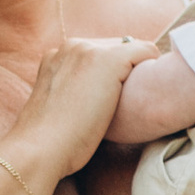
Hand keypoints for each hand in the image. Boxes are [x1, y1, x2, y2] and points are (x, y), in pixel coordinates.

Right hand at [7, 35, 153, 183]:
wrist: (41, 149)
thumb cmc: (48, 141)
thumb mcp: (57, 107)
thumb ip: (71, 93)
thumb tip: (92, 99)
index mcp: (56, 55)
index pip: (96, 52)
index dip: (109, 74)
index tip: (114, 96)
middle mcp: (72, 45)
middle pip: (115, 46)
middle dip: (125, 69)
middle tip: (130, 98)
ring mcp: (89, 50)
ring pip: (131, 48)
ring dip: (137, 70)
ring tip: (140, 96)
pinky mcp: (109, 60)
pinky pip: (146, 51)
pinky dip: (153, 66)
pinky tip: (151, 88)